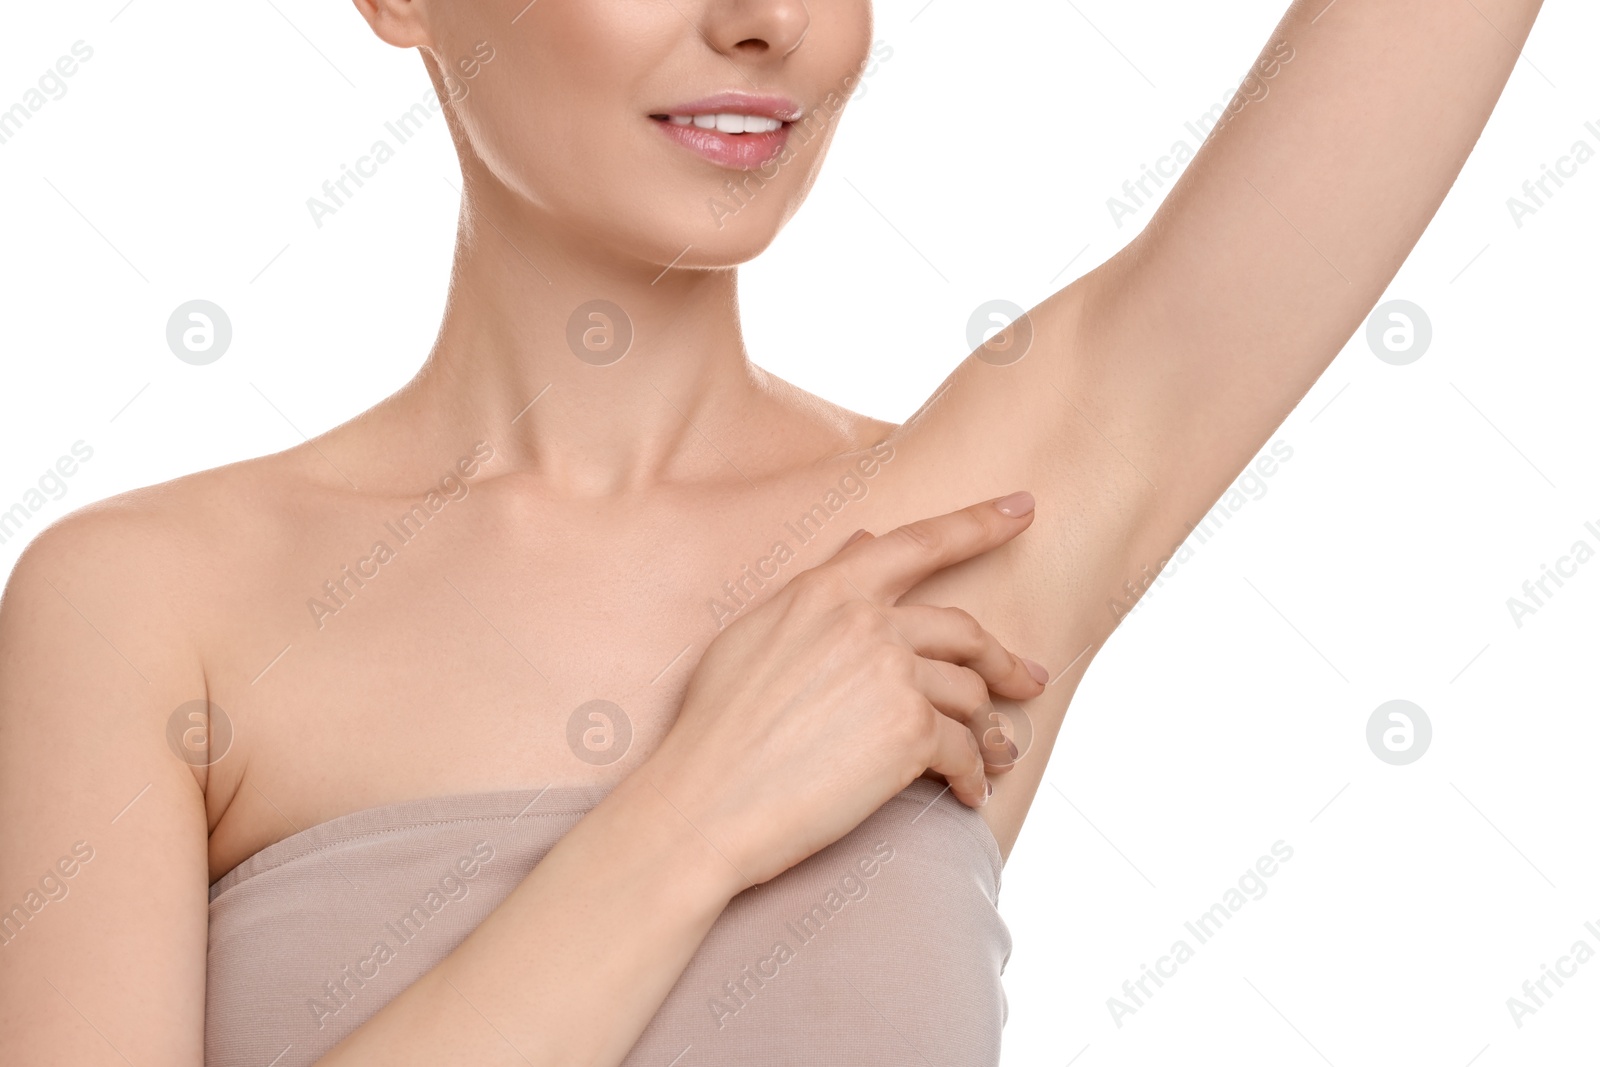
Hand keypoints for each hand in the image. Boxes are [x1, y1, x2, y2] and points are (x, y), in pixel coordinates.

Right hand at [639, 492, 1046, 888]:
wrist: (705, 801)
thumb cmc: (717, 726)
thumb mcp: (758, 634)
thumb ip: (819, 589)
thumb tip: (863, 543)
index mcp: (829, 589)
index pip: (919, 542)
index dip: (978, 522)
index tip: (1023, 508)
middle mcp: (867, 620)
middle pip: (965, 629)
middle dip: (1006, 659)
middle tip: (1029, 679)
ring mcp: (894, 674)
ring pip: (969, 695)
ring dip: (986, 732)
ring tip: (991, 759)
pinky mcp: (911, 732)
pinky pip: (964, 751)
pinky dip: (972, 778)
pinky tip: (967, 795)